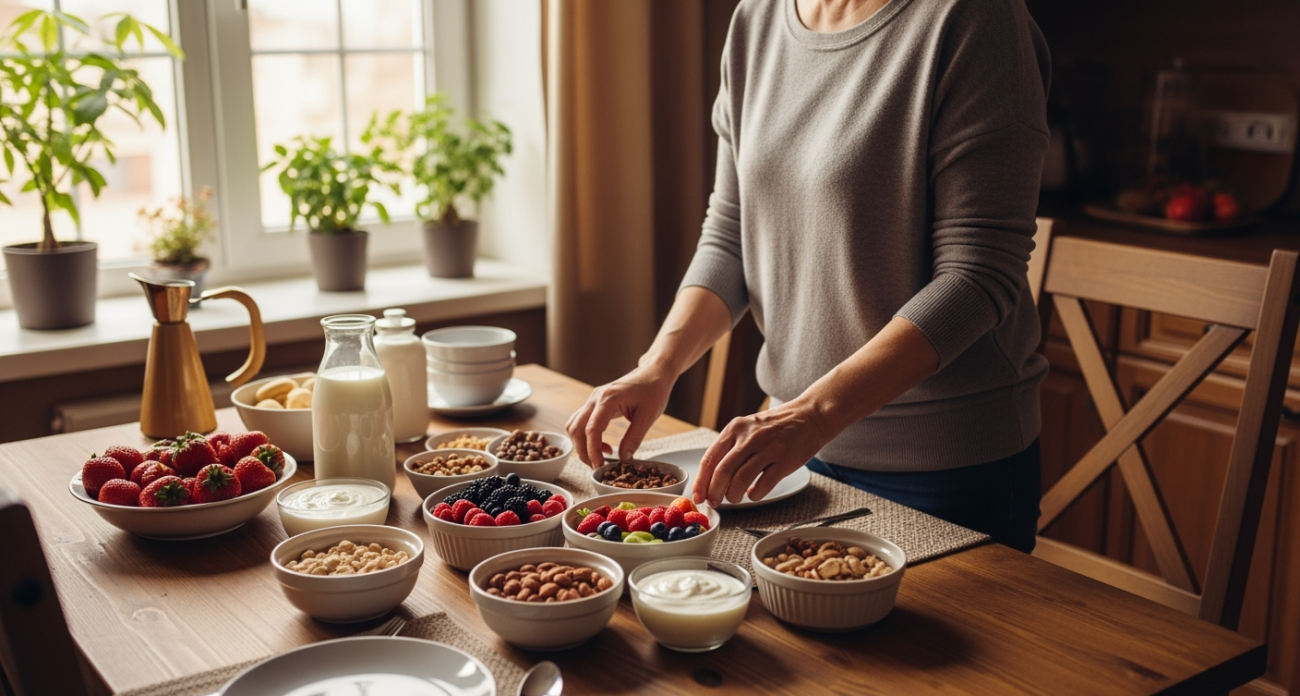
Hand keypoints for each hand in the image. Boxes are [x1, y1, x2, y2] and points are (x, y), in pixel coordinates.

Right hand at [566, 364, 675, 467]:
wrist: (654, 373)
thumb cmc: (654, 390)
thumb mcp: (648, 416)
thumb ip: (634, 438)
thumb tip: (623, 459)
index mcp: (608, 399)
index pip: (592, 429)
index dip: (593, 451)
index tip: (599, 467)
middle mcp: (595, 397)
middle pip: (576, 429)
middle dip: (583, 451)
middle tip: (598, 466)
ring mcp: (593, 399)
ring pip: (574, 425)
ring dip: (582, 444)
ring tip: (600, 456)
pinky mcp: (595, 403)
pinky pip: (581, 421)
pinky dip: (586, 436)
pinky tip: (603, 444)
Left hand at [692, 398, 835, 505]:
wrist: (810, 416)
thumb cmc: (777, 426)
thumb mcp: (749, 428)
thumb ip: (732, 450)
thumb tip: (714, 480)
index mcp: (735, 428)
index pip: (710, 459)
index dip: (701, 482)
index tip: (697, 496)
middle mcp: (749, 437)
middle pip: (722, 472)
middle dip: (714, 493)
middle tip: (714, 502)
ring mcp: (768, 448)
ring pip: (740, 480)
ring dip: (733, 496)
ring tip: (735, 498)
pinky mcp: (784, 461)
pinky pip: (763, 485)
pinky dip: (754, 494)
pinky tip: (753, 493)